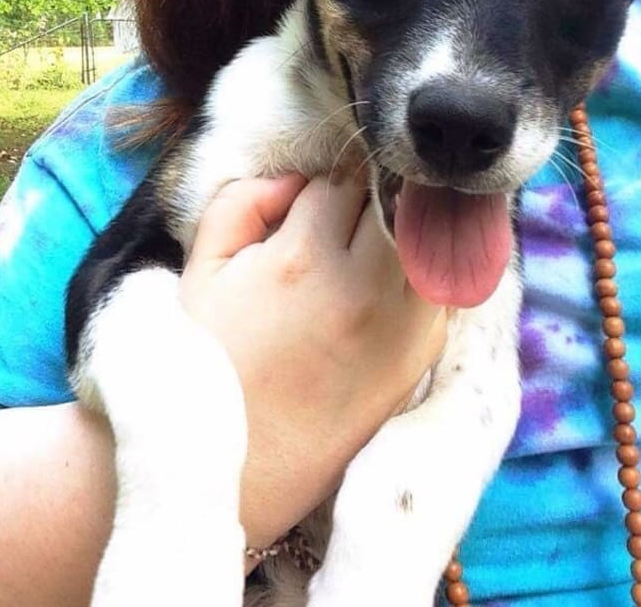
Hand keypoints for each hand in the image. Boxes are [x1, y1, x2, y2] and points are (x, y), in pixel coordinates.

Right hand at [179, 173, 446, 552]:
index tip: (322, 190)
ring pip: (427, 239)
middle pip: (393, 201)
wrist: (241, 464)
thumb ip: (244, 202)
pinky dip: (423, 269)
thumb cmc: (211, 363)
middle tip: (355, 206)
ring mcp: (400, 324)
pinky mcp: (420, 356)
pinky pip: (438, 287)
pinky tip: (393, 276)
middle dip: (375, 194)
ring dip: (407, 227)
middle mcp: (361, 286)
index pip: (343, 178)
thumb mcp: (202, 269)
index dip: (331, 176)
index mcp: (301, 258)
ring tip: (380, 233)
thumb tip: (296, 178)